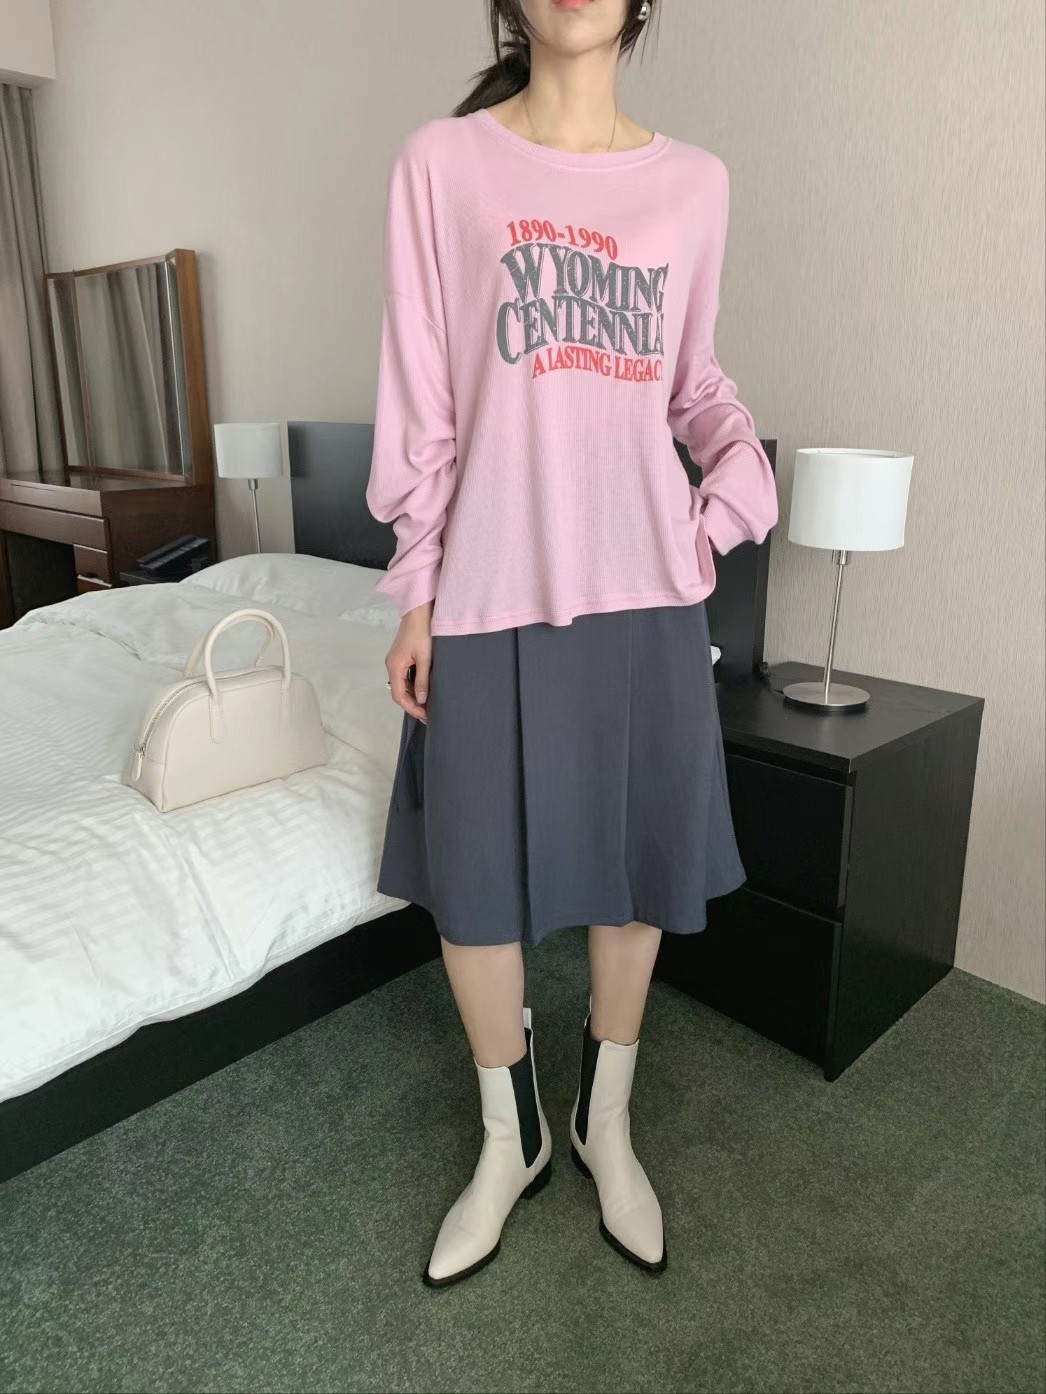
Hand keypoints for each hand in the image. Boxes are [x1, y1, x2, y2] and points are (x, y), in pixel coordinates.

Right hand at [385, 601, 432, 721]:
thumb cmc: (422, 632)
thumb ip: (423, 680)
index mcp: (394, 666)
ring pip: (401, 685)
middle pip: (398, 692)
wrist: (419, 612)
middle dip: (412, 704)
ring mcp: (395, 661)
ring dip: (413, 696)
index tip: (424, 716)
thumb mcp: (425, 658)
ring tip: (428, 706)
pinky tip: (423, 691)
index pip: (398, 695)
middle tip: (428, 714)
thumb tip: (422, 700)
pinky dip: (413, 687)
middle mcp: (391, 665)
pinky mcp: (401, 658)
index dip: (411, 707)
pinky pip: (404, 677)